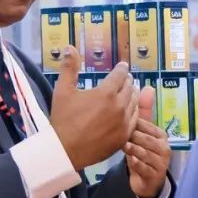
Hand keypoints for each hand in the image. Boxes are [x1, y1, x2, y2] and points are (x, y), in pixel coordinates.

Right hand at [49, 46, 137, 169]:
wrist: (65, 150)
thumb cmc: (63, 119)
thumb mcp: (63, 91)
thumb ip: (69, 68)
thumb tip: (69, 47)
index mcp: (106, 92)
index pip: (121, 74)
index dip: (122, 68)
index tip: (122, 66)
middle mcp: (119, 106)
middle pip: (130, 87)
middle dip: (127, 80)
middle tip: (125, 78)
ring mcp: (124, 122)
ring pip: (134, 103)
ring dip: (132, 94)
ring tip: (128, 91)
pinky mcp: (125, 136)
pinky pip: (134, 119)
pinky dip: (132, 112)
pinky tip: (129, 110)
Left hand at [125, 86, 170, 197]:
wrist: (146, 180)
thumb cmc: (142, 151)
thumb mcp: (141, 133)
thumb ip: (142, 111)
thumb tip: (147, 87)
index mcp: (160, 134)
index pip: (145, 124)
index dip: (130, 122)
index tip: (115, 121)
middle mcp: (164, 147)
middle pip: (144, 137)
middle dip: (130, 136)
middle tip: (114, 133)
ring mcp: (161, 162)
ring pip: (144, 152)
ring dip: (132, 149)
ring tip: (122, 145)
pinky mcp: (154, 175)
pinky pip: (143, 167)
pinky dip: (135, 163)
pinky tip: (129, 160)